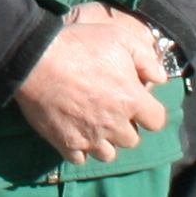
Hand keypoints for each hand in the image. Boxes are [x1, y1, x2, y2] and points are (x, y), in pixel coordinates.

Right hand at [11, 6, 169, 162]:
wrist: (35, 59)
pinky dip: (80, 149)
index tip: (137, 104)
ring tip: (93, 124)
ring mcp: (90, 136)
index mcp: (132, 100)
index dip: (149, 112)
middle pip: (131, 140)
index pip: (156, 121)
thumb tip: (160, 78)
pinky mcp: (66, 143)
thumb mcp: (119, 38)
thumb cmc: (78, 45)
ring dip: (104, 142)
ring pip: (108, 154)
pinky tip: (75, 132)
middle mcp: (115, 124)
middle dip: (125, 127)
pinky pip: (80, 158)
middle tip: (110, 110)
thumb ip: (146, 59)